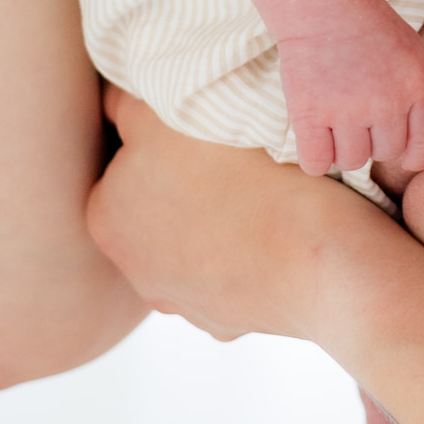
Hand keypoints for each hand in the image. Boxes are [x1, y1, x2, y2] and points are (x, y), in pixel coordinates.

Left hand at [89, 86, 357, 342]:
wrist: (317, 259)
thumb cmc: (239, 176)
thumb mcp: (164, 116)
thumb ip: (125, 105)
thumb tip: (109, 102)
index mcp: (106, 217)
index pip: (125, 156)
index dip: (159, 129)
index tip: (196, 120)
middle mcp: (134, 272)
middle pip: (159, 199)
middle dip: (185, 174)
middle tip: (228, 147)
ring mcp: (184, 303)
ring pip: (198, 234)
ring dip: (218, 212)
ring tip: (258, 186)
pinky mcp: (228, 321)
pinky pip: (234, 267)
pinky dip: (248, 248)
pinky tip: (274, 225)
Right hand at [276, 0, 423, 179]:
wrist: (324, 2)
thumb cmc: (367, 27)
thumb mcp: (409, 52)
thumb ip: (416, 95)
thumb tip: (412, 147)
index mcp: (417, 84)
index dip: (415, 156)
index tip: (405, 157)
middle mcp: (388, 101)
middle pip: (385, 153)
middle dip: (373, 140)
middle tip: (357, 114)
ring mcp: (348, 109)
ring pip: (352, 162)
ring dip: (343, 148)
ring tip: (335, 120)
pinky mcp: (310, 113)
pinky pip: (317, 164)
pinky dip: (315, 158)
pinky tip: (315, 136)